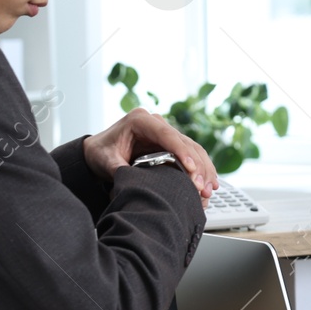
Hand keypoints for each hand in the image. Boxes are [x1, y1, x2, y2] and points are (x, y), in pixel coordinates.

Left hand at [84, 109, 218, 204]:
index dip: (181, 151)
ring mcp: (165, 133)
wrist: (100, 152)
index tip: (191, 169)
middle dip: (197, 166)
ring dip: (204, 169)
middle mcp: (156, 123)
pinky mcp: (171, 144)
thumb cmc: (101, 152)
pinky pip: (192, 155)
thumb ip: (117, 168)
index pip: (166, 134)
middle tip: (202, 187)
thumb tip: (131, 180)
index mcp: (140, 120)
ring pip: (193, 148)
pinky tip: (210, 183)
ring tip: (209, 189)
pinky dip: (202, 169)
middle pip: (184, 142)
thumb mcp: (104, 160)